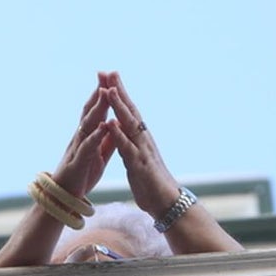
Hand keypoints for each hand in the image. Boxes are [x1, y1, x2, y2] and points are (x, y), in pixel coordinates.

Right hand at [50, 72, 116, 197]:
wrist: (65, 198)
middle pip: (89, 111)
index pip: (95, 111)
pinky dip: (96, 135)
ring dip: (97, 108)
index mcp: (87, 136)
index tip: (110, 77)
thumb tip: (115, 125)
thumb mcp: (98, 155)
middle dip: (98, 93)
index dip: (102, 94)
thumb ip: (107, 140)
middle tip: (105, 75)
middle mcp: (80, 138)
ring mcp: (78, 148)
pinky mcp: (78, 162)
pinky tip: (104, 126)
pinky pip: (88, 147)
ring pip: (87, 125)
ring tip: (105, 92)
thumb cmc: (81, 175)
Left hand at [102, 72, 180, 216]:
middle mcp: (143, 140)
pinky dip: (119, 135)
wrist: (166, 204)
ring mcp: (142, 151)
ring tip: (108, 90)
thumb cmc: (151, 183)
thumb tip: (123, 131)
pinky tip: (111, 123)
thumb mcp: (136, 159)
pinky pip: (127, 148)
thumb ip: (129, 144)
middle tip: (109, 71)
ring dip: (119, 107)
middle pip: (130, 111)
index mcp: (140, 139)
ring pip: (129, 125)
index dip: (119, 94)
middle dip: (119, 91)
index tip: (109, 77)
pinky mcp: (140, 165)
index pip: (128, 112)